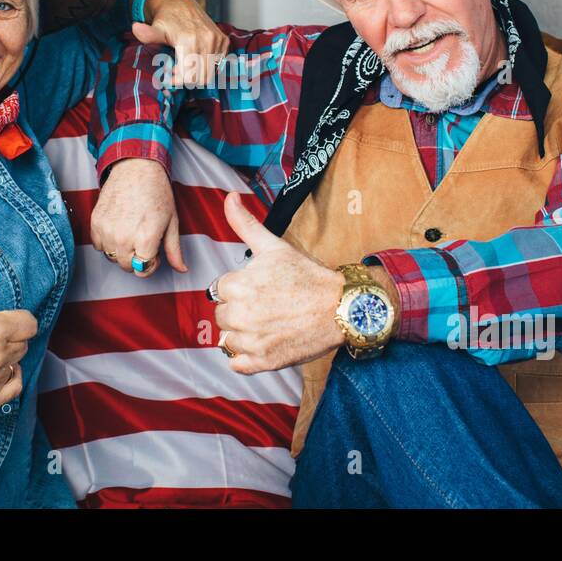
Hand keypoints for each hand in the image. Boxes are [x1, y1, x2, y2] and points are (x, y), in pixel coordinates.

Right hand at [90, 157, 186, 275]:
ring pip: (111, 257)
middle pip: (126, 267)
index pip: (142, 271)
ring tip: (131, 231)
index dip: (151, 264)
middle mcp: (123, 238)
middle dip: (136, 258)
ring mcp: (107, 231)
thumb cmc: (156, 191)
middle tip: (143, 240)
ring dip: (121, 250)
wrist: (136, 167)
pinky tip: (118, 227)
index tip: (153, 252)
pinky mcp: (95, 222)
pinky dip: (107, 241)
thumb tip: (182, 269)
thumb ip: (174, 250)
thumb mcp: (171, 222)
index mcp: (145, 239)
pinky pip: (98, 245)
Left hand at [132, 0, 227, 86]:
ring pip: (210, 73)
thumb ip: (148, 34)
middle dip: (186, 79)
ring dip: (196, 74)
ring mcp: (216, 40)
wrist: (181, 3)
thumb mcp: (156, 27)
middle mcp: (206, 40)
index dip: (177, 81)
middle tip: (175, 71)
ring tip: (183, 65)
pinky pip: (217, 64)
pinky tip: (194, 58)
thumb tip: (136, 28)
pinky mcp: (223, 40)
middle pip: (200, 78)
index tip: (168, 77)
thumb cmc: (166, 19)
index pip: (188, 76)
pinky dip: (206, 66)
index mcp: (189, 40)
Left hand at [212, 192, 345, 373]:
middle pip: (222, 316)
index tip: (263, 289)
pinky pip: (236, 364)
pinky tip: (266, 343)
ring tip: (270, 324)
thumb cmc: (307, 276)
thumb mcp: (274, 246)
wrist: (340, 308)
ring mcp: (250, 341)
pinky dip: (247, 358)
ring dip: (243, 335)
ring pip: (227, 340)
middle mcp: (239, 314)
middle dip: (241, 311)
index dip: (241, 289)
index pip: (220, 291)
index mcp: (236, 285)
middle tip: (269, 306)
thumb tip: (230, 196)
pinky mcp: (261, 362)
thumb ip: (245, 223)